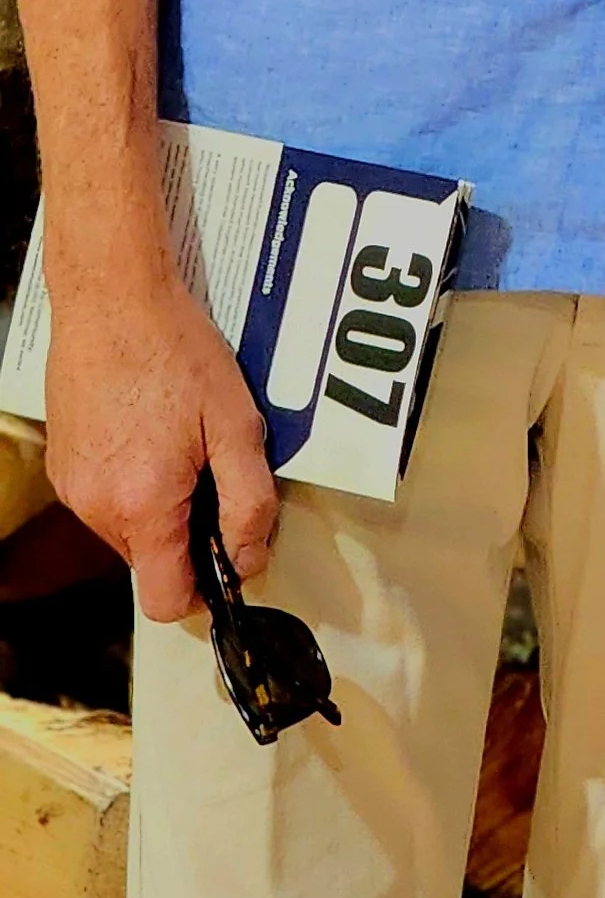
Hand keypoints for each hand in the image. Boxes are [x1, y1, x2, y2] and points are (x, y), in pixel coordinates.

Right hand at [43, 262, 277, 622]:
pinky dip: (132, 480)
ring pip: (129, 529)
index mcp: (143, 505)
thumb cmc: (173, 349)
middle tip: (211, 470)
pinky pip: (106, 497)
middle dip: (187, 533)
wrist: (111, 295)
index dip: (206, 590)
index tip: (228, 555)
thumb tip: (248, 558)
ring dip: (161, 504)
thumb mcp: (236, 424)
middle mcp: (97, 507)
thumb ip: (248, 502)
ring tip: (181, 440)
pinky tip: (150, 428)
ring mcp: (74, 486)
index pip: (167, 602)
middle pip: (151, 563)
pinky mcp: (63, 464)